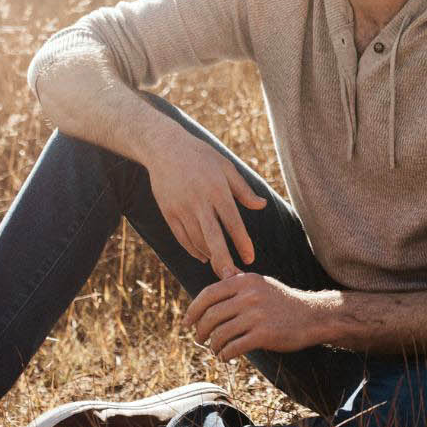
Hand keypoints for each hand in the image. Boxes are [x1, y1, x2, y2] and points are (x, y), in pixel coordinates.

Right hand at [139, 122, 267, 278]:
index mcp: (217, 190)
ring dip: (209, 256)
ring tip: (222, 268)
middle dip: (223, 261)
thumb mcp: (226, 167)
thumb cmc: (201, 156)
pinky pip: (181, 237)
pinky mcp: (168, 211)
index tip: (250, 259)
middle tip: (233, 279)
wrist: (164, 147)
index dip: (242, 243)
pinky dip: (192, 249)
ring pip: (196, 240)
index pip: (232, 223)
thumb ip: (243, 190)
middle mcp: (199, 201)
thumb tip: (262, 206)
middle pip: (212, 238)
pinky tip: (203, 256)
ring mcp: (181, 208)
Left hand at [184, 273, 333, 360]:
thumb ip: (239, 279)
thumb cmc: (283, 302)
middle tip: (200, 339)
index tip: (187, 322)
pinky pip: (233, 348)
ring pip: (220, 334)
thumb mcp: (261, 284)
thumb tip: (221, 271)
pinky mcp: (264, 335)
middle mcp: (249, 296)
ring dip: (213, 346)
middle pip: (210, 316)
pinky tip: (226, 357)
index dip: (193, 310)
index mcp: (245, 281)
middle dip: (200, 331)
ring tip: (216, 350)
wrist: (313, 316)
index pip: (208, 294)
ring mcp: (257, 315)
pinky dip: (225, 355)